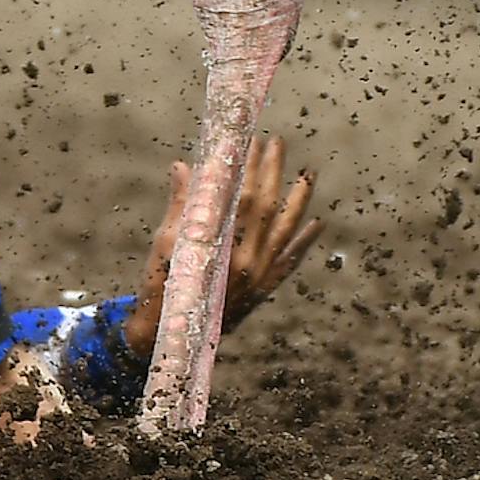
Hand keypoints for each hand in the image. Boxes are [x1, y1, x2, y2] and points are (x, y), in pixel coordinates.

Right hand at [123, 133, 320, 361]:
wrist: (174, 338)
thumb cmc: (163, 286)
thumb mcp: (166, 242)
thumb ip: (182, 203)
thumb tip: (183, 166)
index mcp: (223, 246)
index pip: (244, 196)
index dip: (251, 167)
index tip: (253, 141)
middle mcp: (248, 260)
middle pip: (268, 207)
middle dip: (274, 172)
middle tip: (278, 143)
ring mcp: (260, 276)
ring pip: (287, 231)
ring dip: (299, 200)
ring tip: (308, 174)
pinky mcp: (264, 289)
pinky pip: (291, 262)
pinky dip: (304, 242)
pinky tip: (316, 224)